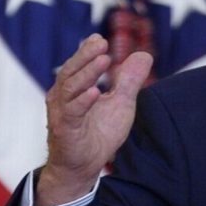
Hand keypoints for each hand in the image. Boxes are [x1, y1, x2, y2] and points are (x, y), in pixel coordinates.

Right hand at [34, 34, 152, 205]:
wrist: (84, 166)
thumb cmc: (98, 132)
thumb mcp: (120, 103)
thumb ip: (129, 80)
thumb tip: (144, 54)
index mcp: (73, 87)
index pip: (78, 63)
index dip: (87, 50)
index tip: (100, 39)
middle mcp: (62, 97)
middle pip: (71, 70)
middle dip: (86, 55)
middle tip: (102, 43)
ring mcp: (61, 113)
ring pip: (70, 88)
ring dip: (87, 73)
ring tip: (104, 60)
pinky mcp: (65, 130)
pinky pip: (72, 112)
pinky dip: (83, 100)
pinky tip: (96, 92)